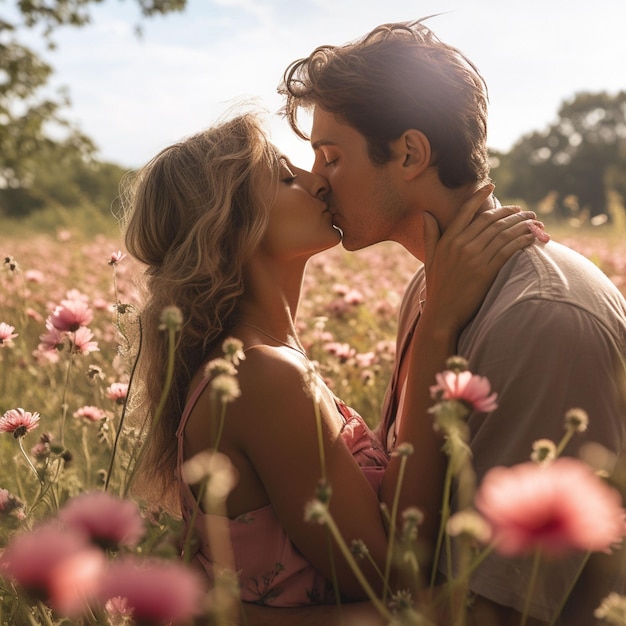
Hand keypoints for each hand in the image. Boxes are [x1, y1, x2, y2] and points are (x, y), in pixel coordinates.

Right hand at [421, 184, 542, 333]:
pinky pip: (508, 250)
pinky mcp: (486, 271)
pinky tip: (532, 237)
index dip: (480, 196)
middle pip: (490, 220)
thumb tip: (425, 213)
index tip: (492, 186)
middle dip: (510, 212)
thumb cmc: (437, 287)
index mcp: (447, 240)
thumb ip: (430, 235)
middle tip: (524, 210)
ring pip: (502, 233)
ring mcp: (474, 258)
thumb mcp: (430, 259)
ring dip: (522, 224)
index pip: (466, 212)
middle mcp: (461, 246)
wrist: (443, 314)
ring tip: (534, 221)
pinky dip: (522, 241)